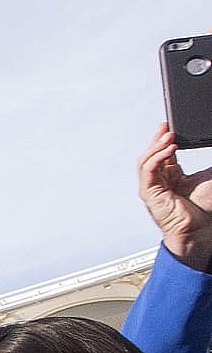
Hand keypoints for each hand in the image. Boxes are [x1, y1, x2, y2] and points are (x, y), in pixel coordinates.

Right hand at [140, 124, 211, 271]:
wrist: (202, 228)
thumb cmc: (205, 208)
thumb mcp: (208, 174)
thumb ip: (206, 159)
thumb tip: (210, 141)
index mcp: (172, 177)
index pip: (162, 153)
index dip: (164, 138)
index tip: (169, 124)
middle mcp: (160, 182)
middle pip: (151, 154)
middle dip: (157, 139)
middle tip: (166, 126)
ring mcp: (152, 188)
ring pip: (146, 161)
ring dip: (155, 146)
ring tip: (168, 135)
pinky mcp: (150, 194)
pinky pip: (148, 171)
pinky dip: (157, 158)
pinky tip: (168, 149)